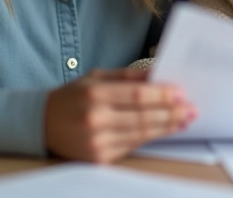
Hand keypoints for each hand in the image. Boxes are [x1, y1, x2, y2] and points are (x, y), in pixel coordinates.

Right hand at [44, 68, 195, 162]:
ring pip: (141, 134)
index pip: (138, 95)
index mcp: (94, 94)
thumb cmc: (72, 97)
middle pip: (143, 116)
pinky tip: (164, 131)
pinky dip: (150, 138)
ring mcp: (96, 142)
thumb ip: (128, 76)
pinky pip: (131, 147)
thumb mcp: (96, 77)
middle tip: (191, 109)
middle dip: (171, 113)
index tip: (181, 93)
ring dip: (166, 127)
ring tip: (184, 120)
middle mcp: (95, 119)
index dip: (163, 95)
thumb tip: (158, 72)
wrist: (41, 124)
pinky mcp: (98, 159)